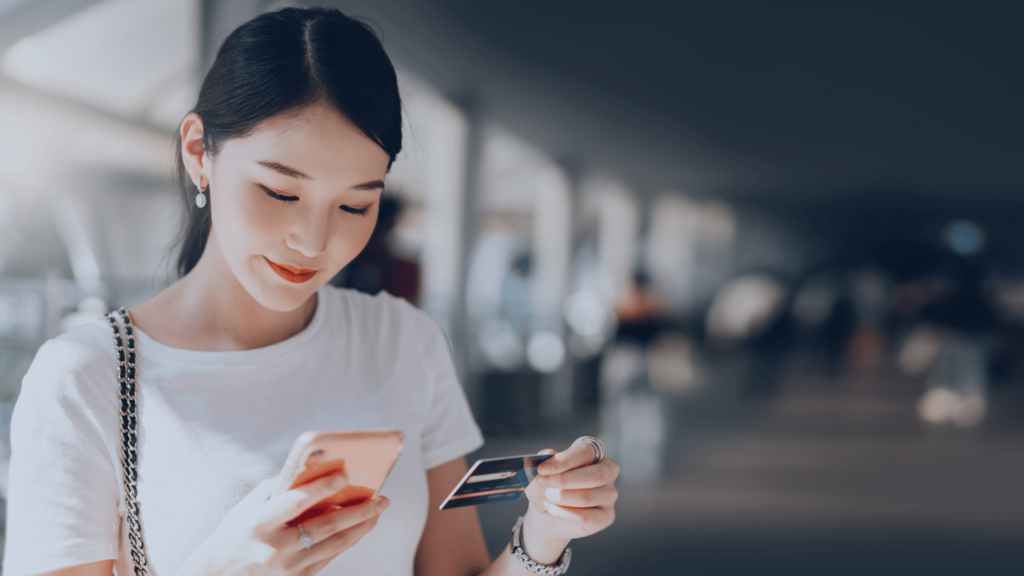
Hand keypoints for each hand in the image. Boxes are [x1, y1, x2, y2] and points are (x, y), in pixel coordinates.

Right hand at [173, 471, 389, 575]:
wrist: (218, 575)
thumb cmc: (234, 533)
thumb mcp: (246, 507)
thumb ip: (278, 490)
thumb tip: (313, 472)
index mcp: (258, 524)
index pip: (296, 502)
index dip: (322, 487)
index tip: (345, 474)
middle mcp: (274, 548)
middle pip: (326, 526)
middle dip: (358, 510)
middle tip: (382, 498)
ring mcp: (286, 568)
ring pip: (334, 545)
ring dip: (360, 527)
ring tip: (378, 511)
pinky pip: (328, 558)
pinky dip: (346, 541)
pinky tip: (360, 528)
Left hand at [521, 438, 618, 561]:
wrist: (547, 514)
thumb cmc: (548, 486)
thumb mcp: (541, 471)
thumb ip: (544, 459)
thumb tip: (549, 453)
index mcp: (595, 452)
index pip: (587, 451)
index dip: (564, 460)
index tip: (542, 468)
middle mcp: (608, 471)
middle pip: (595, 475)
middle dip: (563, 480)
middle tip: (542, 481)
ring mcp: (610, 495)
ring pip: (586, 497)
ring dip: (559, 497)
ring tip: (546, 495)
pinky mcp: (606, 516)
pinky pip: (585, 517)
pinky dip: (561, 512)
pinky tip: (550, 507)